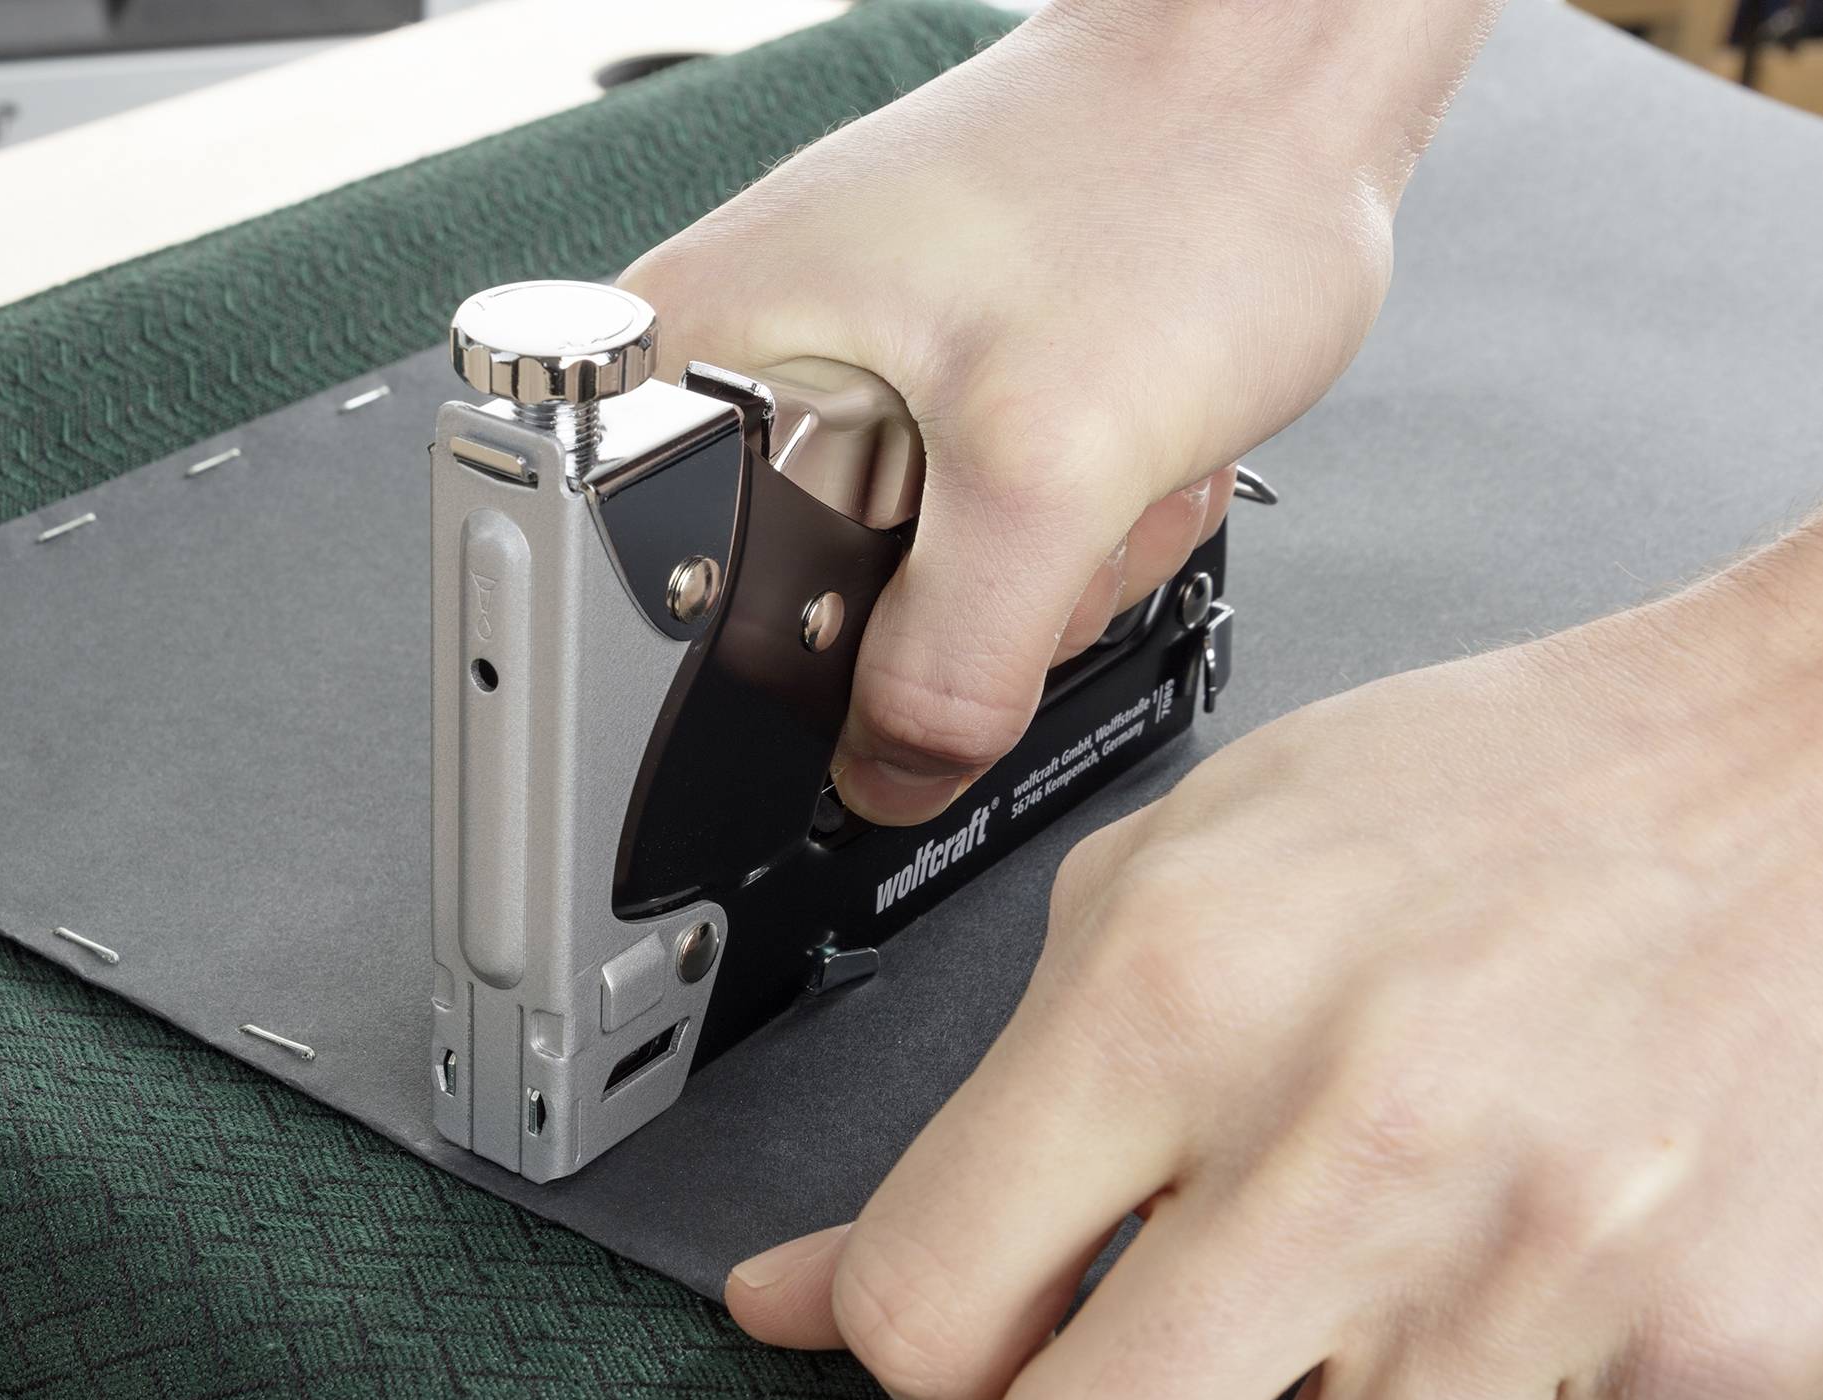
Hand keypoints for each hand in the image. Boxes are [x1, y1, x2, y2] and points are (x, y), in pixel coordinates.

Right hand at [621, 0, 1495, 823]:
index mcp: (696, 349)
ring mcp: (835, 388)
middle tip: (1037, 511)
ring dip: (1028, 577)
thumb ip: (954, 657)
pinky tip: (1103, 455)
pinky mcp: (918, 406)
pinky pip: (958, 555)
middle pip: (794, 620)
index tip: (894, 640)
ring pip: (896, 604)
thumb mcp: (1051, 462)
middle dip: (951, 614)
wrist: (1278, 92)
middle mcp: (743, 363)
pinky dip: (1052, 539)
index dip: (772, 674)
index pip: (647, 587)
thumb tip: (885, 782)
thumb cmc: (1170, 179)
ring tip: (1091, 455)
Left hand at [725, 528, 1822, 1399]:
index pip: (921, 1305)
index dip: (917, 1365)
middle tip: (1155, 1369)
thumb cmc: (1494, 803)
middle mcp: (1351, 1136)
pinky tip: (1533, 1293)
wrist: (1810, 767)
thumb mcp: (1181, 882)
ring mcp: (1544, 1259)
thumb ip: (987, 1102)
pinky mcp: (1722, 1348)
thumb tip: (797, 1301)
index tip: (972, 1347)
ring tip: (1388, 1289)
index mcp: (1177, 991)